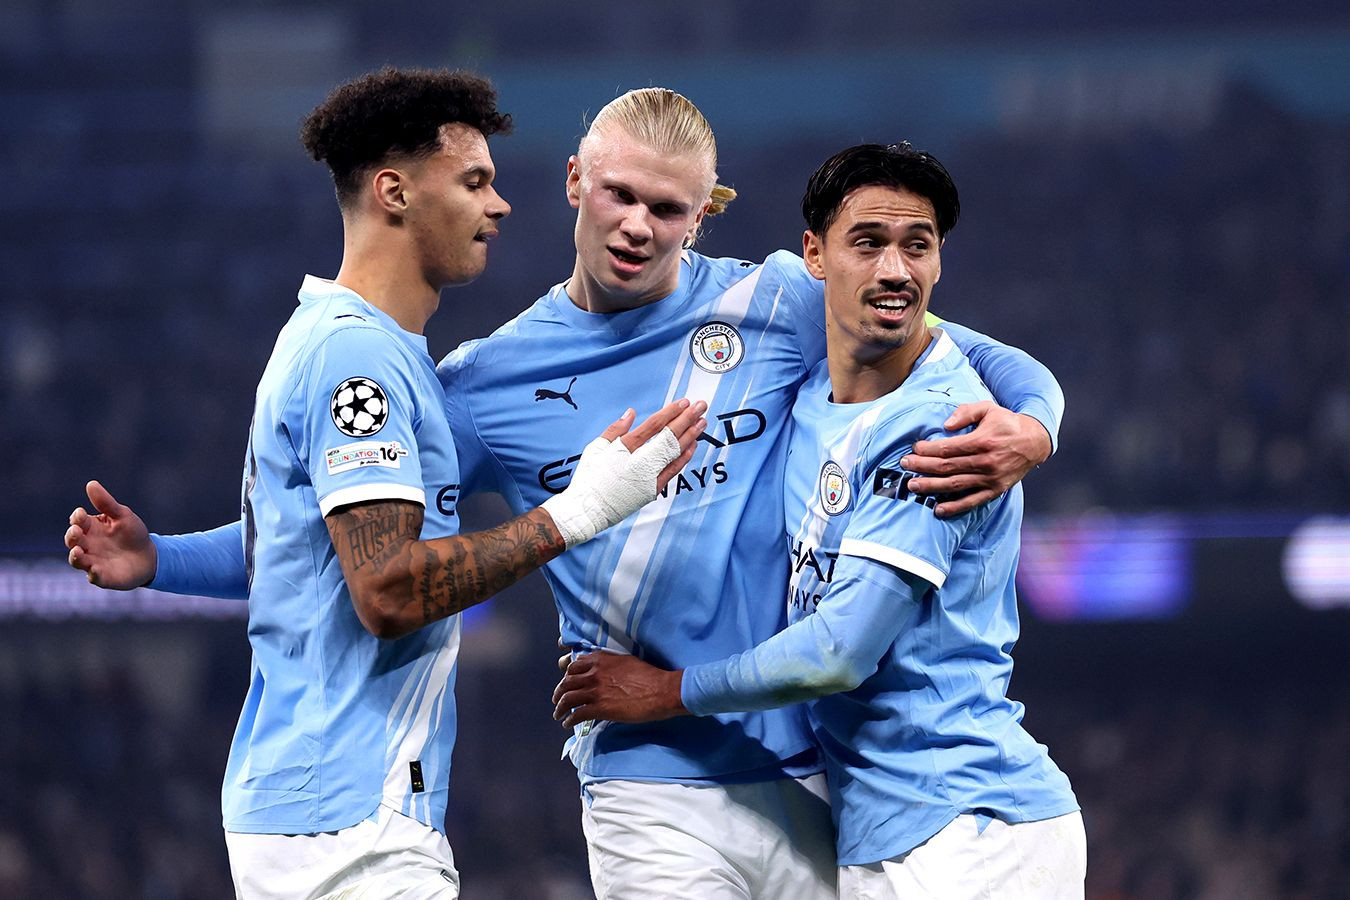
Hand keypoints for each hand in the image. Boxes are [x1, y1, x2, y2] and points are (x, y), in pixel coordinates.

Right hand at [64, 481, 155, 588]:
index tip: (81, 514)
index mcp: (91, 528)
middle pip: (72, 540)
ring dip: (75, 556)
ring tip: (78, 551)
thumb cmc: (132, 534)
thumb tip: (91, 483)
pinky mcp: (102, 577)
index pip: (77, 521)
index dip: (77, 518)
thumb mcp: (122, 515)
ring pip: (76, 560)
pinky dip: (93, 574)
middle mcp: (87, 545)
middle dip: (72, 535)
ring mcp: (93, 561)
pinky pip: (93, 577)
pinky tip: (95, 569)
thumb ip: (106, 503)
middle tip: (76, 530)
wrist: (149, 557)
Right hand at [542, 400, 707, 546]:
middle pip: (669, 436)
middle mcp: (639, 462)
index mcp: (624, 448)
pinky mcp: (652, 490)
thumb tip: (631, 413)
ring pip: (675, 453)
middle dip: (687, 419)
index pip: (654, 425)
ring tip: (702, 422)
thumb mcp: (595, 448)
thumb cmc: (589, 478)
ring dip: (691, 435)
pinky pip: (673, 471)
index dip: (670, 412)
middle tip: (701, 406)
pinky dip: (684, 457)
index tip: (683, 402)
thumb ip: (615, 430)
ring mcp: (648, 478)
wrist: (587, 510)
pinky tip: (693, 445)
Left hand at [552, 651, 686, 728]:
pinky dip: (569, 720)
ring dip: (560, 708)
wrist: (661, 691)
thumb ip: (609, 665)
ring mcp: (595, 691)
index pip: (574, 666)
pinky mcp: (600, 708)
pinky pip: (577, 714)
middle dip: (559, 692)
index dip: (567, 675)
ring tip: (558, 714)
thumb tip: (603, 672)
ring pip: (567, 698)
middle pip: (566, 682)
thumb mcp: (626, 662)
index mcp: (600, 660)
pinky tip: (568, 724)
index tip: (566, 681)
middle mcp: (594, 673)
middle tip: (557, 700)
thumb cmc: (649, 677)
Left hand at [900, 401, 1050, 517]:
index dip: (928, 450)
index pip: (948, 448)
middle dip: (922, 467)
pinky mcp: (995, 490)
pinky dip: (955, 507)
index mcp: (982, 441)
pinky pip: (972, 501)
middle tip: (904, 465)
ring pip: (955, 485)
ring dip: (931, 486)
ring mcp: (990, 479)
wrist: (1035, 442)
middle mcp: (986, 462)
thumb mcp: (988, 408)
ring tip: (912, 486)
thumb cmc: (1007, 423)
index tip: (914, 448)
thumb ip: (966, 412)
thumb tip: (945, 425)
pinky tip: (938, 510)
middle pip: (947, 467)